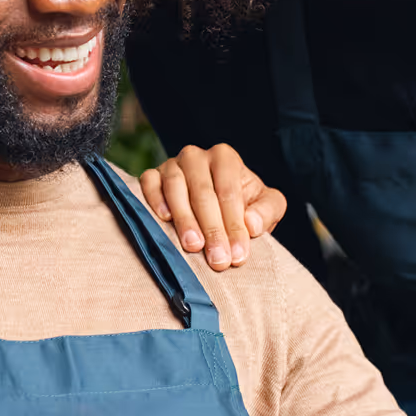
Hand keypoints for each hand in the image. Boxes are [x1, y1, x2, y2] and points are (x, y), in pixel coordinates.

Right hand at [139, 144, 287, 269]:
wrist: (215, 206)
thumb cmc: (243, 206)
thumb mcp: (266, 206)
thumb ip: (267, 211)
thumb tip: (251, 224)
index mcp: (225, 158)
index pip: (229, 192)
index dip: (234, 224)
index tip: (238, 255)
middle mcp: (196, 156)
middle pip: (203, 192)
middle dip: (212, 229)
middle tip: (218, 259)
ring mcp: (171, 165)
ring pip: (175, 188)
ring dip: (185, 219)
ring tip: (194, 246)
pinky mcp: (152, 176)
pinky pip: (149, 183)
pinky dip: (155, 199)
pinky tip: (164, 219)